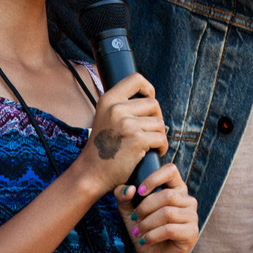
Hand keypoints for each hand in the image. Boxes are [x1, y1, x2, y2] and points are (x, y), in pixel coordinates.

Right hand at [81, 73, 167, 192]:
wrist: (91, 173)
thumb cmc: (102, 147)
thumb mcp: (105, 117)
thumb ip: (122, 105)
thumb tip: (149, 97)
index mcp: (108, 99)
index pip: (136, 79)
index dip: (148, 89)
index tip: (148, 101)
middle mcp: (116, 108)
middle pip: (153, 104)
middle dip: (156, 118)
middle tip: (150, 132)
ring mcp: (126, 124)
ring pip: (159, 123)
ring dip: (159, 135)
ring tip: (150, 144)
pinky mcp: (136, 140)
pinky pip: (161, 138)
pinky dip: (162, 147)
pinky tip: (155, 152)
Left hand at [116, 162, 197, 252]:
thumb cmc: (143, 228)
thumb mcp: (128, 210)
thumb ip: (123, 195)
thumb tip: (129, 188)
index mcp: (175, 188)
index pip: (170, 170)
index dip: (154, 177)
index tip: (139, 191)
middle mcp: (188, 200)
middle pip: (167, 195)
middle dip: (145, 207)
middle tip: (135, 219)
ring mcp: (192, 216)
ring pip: (167, 212)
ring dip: (147, 223)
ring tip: (138, 231)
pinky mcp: (192, 233)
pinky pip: (170, 229)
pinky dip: (153, 235)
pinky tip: (145, 240)